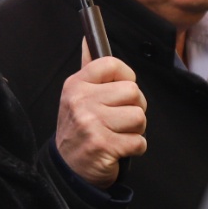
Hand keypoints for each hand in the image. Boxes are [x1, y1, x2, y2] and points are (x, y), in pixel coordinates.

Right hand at [55, 43, 146, 187]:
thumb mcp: (76, 97)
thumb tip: (89, 39)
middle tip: (119, 120)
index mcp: (76, 85)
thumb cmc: (79, 131)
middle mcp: (82, 101)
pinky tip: (118, 149)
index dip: (126, 76)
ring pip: (139, 117)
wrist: (68, 170)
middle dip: (135, 108)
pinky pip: (139, 141)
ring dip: (136, 130)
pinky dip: (135, 148)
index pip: (112, 64)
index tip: (122, 90)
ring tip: (118, 134)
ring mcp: (92, 124)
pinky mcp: (104, 145)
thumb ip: (88, 69)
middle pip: (133, 92)